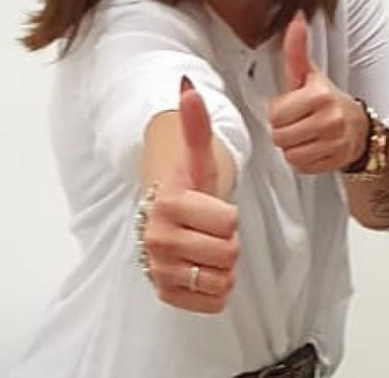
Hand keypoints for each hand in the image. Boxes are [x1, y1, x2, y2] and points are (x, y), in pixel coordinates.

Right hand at [143, 78, 238, 312]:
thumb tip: (189, 87)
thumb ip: (196, 126)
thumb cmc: (190, 189)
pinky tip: (201, 268)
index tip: (213, 209)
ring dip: (223, 266)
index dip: (230, 217)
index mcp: (169, 204)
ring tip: (206, 247)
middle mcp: (158, 239)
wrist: (165, 218)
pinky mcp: (164, 294)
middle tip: (211, 231)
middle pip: (228, 253)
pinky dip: (216, 289)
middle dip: (228, 242)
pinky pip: (213, 301)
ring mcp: (159, 269)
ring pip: (222, 279)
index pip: (229, 223)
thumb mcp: (199, 158)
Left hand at [270, 12, 368, 173]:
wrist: (360, 127)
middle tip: (298, 123)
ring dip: (293, 148)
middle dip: (285, 131)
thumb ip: (296, 50)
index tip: (293, 109)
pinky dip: (304, 161)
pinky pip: (302, 167)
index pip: (276, 115)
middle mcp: (329, 119)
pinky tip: (314, 147)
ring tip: (306, 136)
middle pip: (280, 137)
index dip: (280, 113)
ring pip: (290, 154)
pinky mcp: (335, 161)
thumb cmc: (328, 100)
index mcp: (319, 95)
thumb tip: (297, 18)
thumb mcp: (310, 75)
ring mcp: (334, 143)